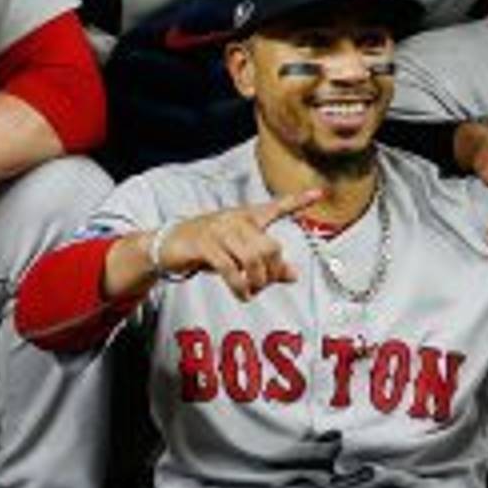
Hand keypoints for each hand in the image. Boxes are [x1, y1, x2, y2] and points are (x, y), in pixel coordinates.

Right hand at [154, 189, 323, 300]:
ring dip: (257, 282)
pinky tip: (242, 295)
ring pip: (253, 259)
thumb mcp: (239, 255)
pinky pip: (231, 269)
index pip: (276, 207)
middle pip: (270, 247)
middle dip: (272, 273)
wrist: (169, 246)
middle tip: (264, 286)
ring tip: (252, 292)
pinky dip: (240, 286)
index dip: (298, 201)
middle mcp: (236, 220)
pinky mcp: (205, 245)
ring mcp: (220, 231)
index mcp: (247, 217)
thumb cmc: (209, 248)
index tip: (319, 193)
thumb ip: (267, 264)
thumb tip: (294, 275)